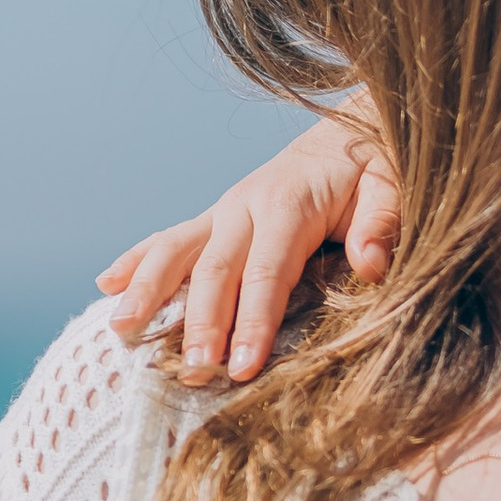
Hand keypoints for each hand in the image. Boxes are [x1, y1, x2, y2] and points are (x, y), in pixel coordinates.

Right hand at [98, 113, 399, 386]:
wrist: (353, 130)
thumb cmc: (375, 167)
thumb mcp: (393, 185)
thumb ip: (382, 223)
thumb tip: (371, 266)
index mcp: (288, 204)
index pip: (266, 271)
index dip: (254, 320)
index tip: (244, 367)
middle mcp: (246, 206)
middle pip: (215, 270)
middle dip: (202, 322)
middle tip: (195, 370)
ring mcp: (225, 211)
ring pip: (177, 251)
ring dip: (149, 292)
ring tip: (122, 330)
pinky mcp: (217, 218)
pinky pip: (170, 240)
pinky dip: (137, 261)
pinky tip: (107, 287)